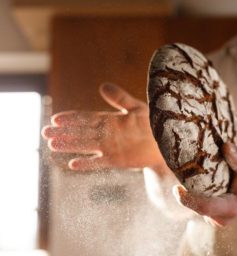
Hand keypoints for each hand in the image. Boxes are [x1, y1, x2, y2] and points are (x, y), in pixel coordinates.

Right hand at [42, 83, 163, 170]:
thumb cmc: (152, 123)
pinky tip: (72, 164)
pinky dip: (86, 163)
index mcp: (110, 120)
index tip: (56, 118)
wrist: (165, 143)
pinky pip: (98, 162)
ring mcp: (110, 148)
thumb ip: (120, 98)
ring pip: (85, 146)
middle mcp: (106, 134)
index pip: (86, 118)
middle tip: (45, 132)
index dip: (72, 118)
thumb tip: (101, 86)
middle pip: (81, 132)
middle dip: (64, 132)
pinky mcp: (116, 160)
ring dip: (70, 146)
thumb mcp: (136, 107)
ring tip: (52, 145)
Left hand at [173, 143, 236, 225]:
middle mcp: (221, 217)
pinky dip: (191, 194)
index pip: (207, 207)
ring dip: (187, 193)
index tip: (176, 189)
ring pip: (195, 207)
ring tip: (181, 175)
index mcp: (232, 208)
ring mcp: (215, 219)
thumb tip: (226, 146)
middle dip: (185, 194)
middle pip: (197, 207)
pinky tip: (188, 182)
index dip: (190, 200)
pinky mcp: (209, 216)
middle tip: (176, 173)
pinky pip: (195, 206)